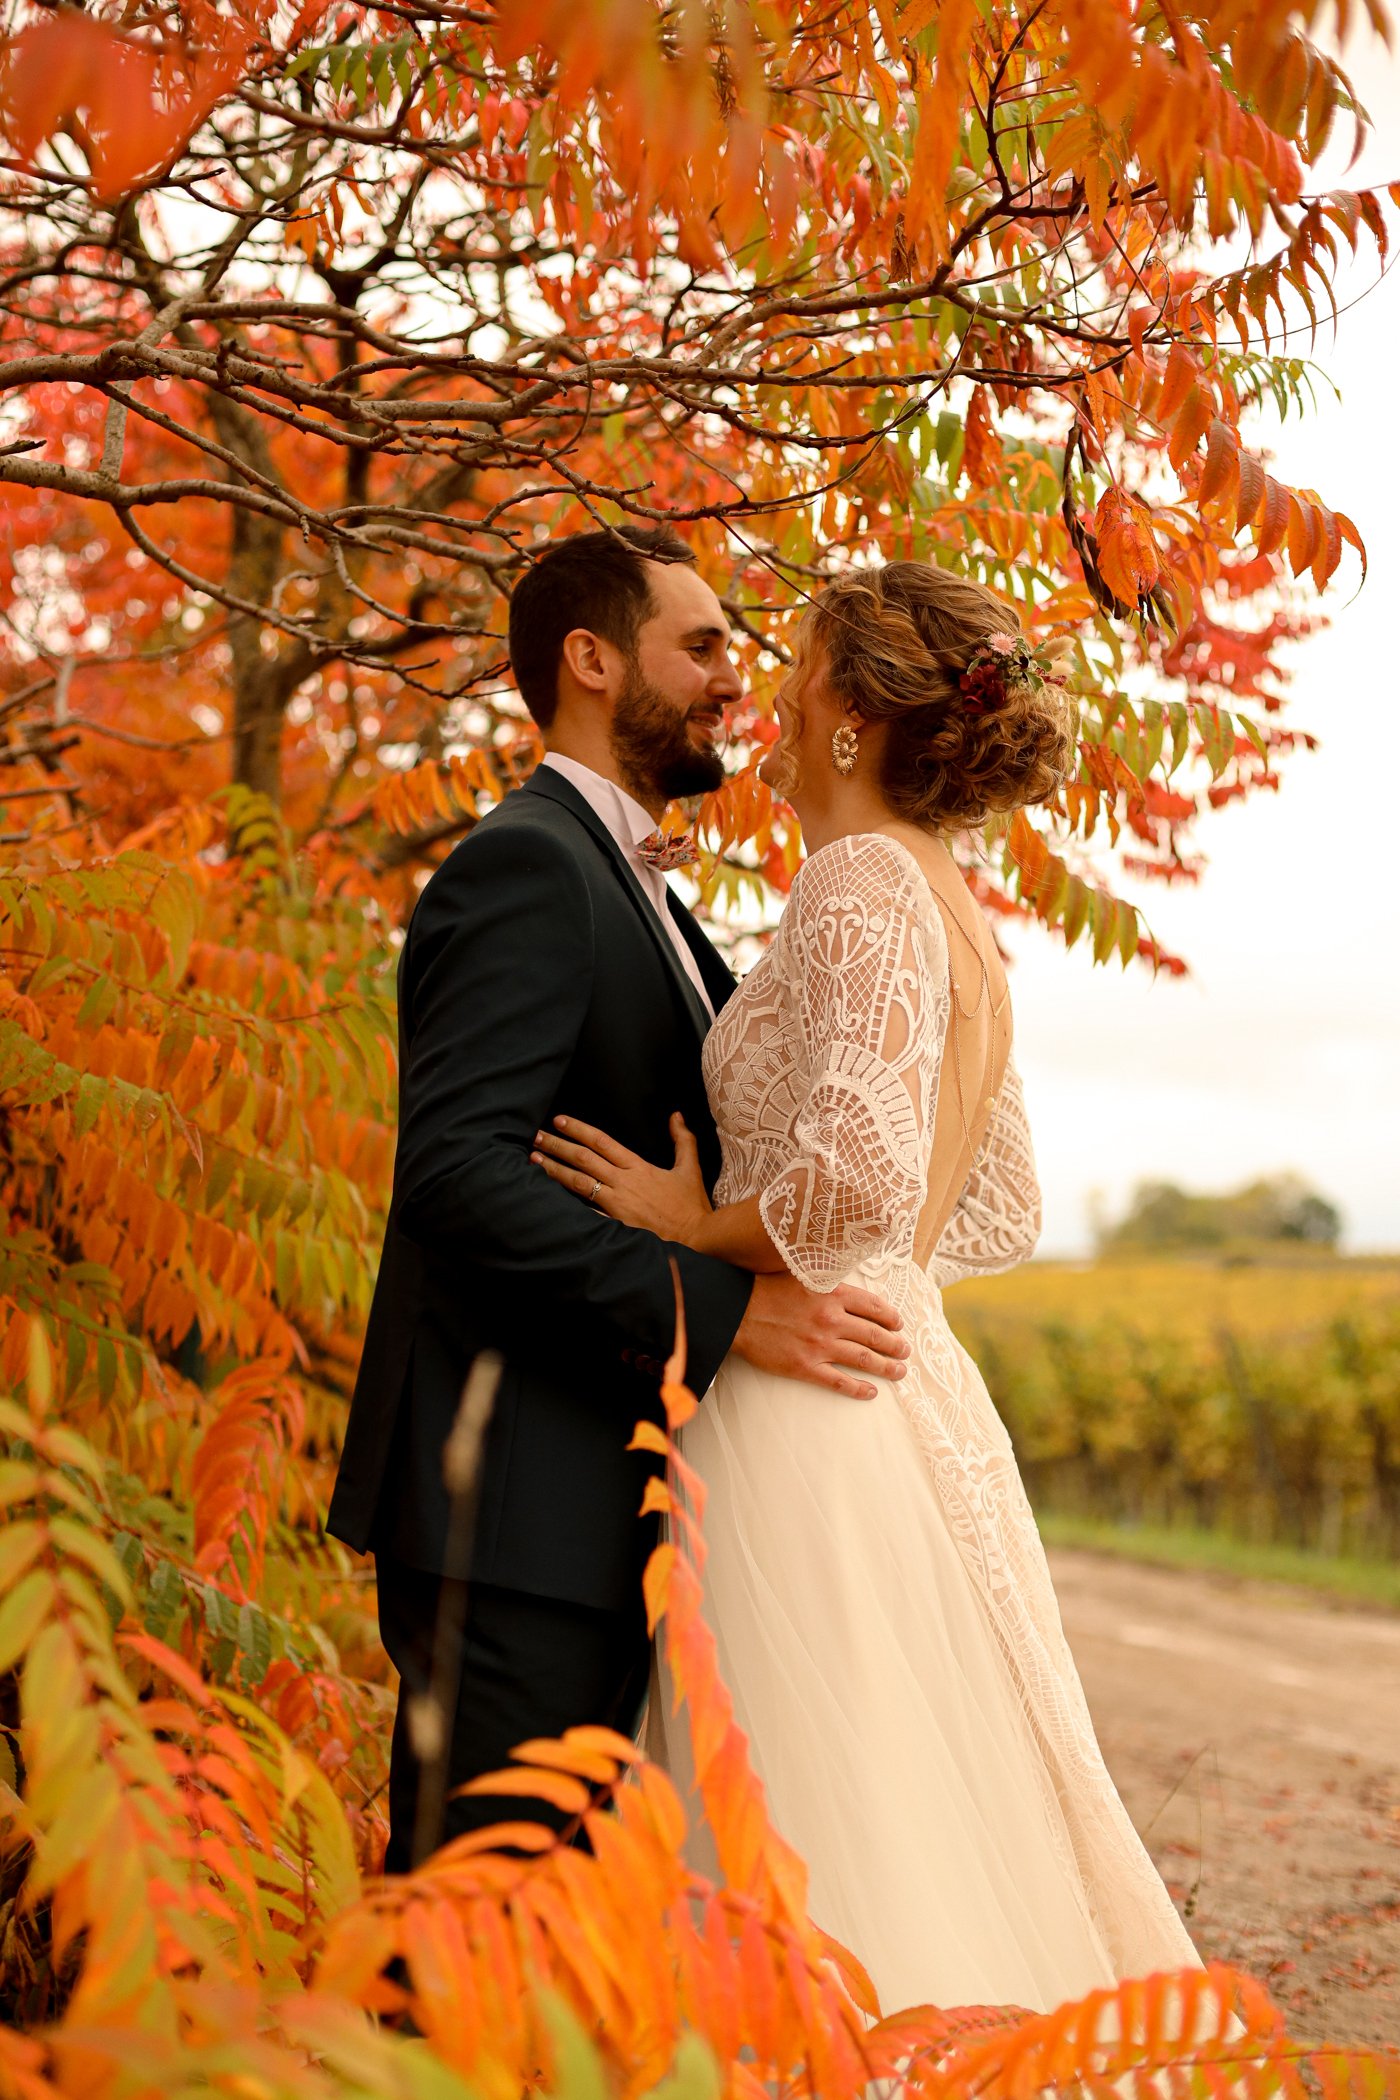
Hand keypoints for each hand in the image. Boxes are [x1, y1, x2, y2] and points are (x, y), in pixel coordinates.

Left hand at [532, 1111, 712, 1245]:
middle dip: (557, 1145)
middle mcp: (623, 1182)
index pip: (602, 1142)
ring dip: (554, 1169)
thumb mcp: (690, 1169)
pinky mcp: (613, 1224)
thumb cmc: (690, 1207)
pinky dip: (565, 1202)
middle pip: (584, 1158)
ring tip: (534, 1159)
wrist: (696, 1239)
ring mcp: (615, 1204)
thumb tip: (676, 1115)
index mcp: (638, 1167)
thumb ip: (683, 1140)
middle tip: (536, 1136)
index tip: (559, 1120)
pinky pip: (585, 1211)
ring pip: (578, 1182)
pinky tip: (548, 1196)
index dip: (579, 1129)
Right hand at [732, 1274, 908, 1400]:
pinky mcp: (805, 1366)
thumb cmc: (766, 1290)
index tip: (898, 1325)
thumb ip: (827, 1281)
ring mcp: (819, 1345)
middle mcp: (831, 1319)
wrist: (736, 1311)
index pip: (874, 1307)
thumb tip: (849, 1287)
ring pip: (863, 1359)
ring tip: (899, 1371)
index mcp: (832, 1293)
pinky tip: (871, 1391)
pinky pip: (839, 1381)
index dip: (891, 1318)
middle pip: (874, 1335)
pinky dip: (858, 1388)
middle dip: (895, 1345)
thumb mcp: (802, 1274)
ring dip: (886, 1367)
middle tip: (904, 1351)